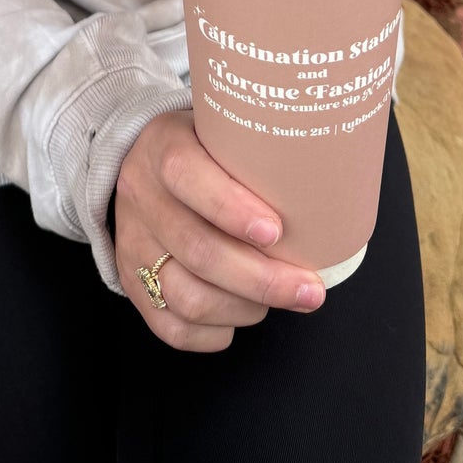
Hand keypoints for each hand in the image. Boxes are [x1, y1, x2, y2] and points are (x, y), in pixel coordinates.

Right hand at [113, 110, 326, 351]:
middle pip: (198, 249)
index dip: (231, 207)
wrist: (142, 163)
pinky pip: (171, 327)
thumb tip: (330, 187)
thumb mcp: (221, 130)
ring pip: (187, 296)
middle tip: (308, 289)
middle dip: (262, 278)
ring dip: (245, 308)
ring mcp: (132, 243)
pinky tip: (240, 315)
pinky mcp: (131, 282)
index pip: (187, 175)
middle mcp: (142, 195)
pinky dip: (214, 332)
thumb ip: (257, 152)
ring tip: (278, 300)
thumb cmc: (204, 149)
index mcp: (163, 146)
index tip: (277, 230)